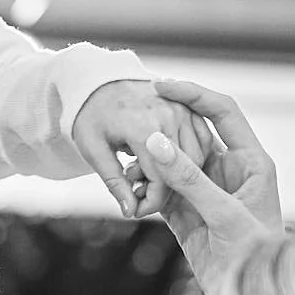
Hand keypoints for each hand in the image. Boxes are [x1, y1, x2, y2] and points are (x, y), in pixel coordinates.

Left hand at [70, 80, 213, 219]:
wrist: (98, 83)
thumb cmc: (91, 116)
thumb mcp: (93, 150)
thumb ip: (114, 181)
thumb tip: (130, 211)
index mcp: (143, 126)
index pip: (161, 178)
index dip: (150, 203)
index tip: (136, 211)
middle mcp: (169, 115)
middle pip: (182, 170)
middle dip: (163, 192)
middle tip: (141, 197)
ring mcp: (182, 109)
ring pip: (197, 158)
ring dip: (179, 175)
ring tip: (148, 179)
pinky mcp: (189, 107)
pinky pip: (202, 141)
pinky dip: (191, 158)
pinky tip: (166, 166)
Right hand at [138, 79, 280, 290]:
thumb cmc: (254, 258)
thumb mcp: (222, 214)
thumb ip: (189, 178)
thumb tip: (156, 141)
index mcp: (251, 162)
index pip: (222, 112)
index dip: (193, 95)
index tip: (161, 85)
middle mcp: (229, 172)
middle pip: (192, 134)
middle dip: (162, 128)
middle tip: (133, 121)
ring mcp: (206, 192)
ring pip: (172, 162)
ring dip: (149, 163)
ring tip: (127, 166)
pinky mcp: (187, 214)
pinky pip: (160, 191)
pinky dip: (144, 188)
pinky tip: (129, 189)